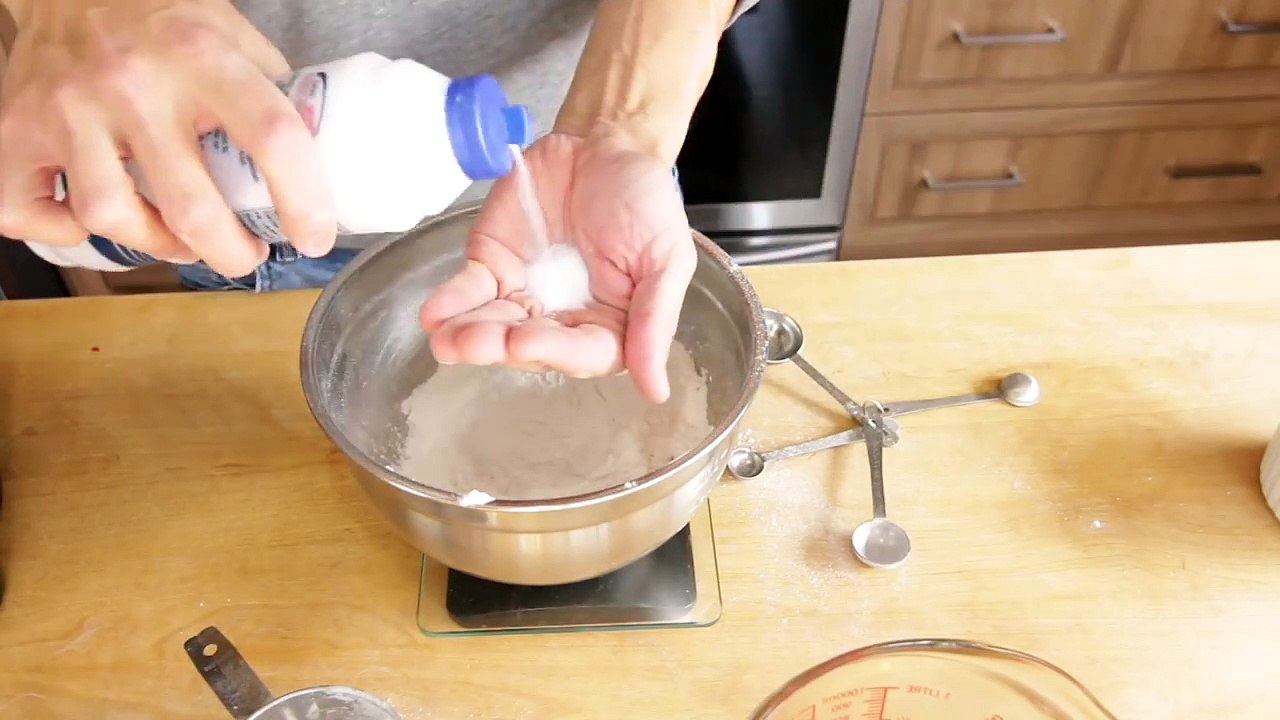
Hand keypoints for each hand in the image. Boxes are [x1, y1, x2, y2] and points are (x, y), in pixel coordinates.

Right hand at [0, 0, 335, 275]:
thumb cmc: (156, 14)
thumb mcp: (229, 30)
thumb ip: (272, 87)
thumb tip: (319, 150)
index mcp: (199, 55)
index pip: (271, 136)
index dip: (304, 201)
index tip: (315, 237)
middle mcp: (130, 85)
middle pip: (192, 207)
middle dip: (232, 253)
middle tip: (246, 253)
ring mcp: (66, 110)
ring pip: (113, 217)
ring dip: (158, 245)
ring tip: (180, 239)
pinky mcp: (14, 129)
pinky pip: (28, 212)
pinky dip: (61, 232)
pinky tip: (90, 219)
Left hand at [418, 127, 696, 403]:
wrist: (605, 143)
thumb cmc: (645, 200)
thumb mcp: (665, 258)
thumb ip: (655, 321)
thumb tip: (658, 391)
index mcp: (610, 326)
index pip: (582, 352)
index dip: (554, 352)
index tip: (526, 341)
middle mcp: (563, 319)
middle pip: (529, 346)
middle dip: (500, 346)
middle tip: (476, 343)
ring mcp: (523, 294)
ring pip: (493, 325)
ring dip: (469, 335)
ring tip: (447, 339)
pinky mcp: (491, 265)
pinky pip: (467, 290)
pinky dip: (449, 303)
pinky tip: (434, 315)